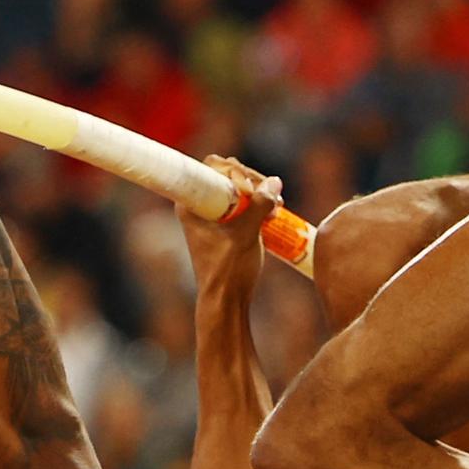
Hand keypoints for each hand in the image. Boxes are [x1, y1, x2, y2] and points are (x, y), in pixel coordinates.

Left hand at [178, 156, 277, 302]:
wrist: (227, 302)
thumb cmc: (229, 270)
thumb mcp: (246, 234)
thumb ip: (259, 205)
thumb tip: (276, 182)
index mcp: (192, 204)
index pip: (213, 166)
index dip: (236, 171)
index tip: (253, 188)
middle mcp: (199, 205)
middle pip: (227, 174)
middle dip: (253, 181)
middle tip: (271, 195)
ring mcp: (213, 216)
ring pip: (238, 189)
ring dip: (259, 193)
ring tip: (276, 207)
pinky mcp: (226, 226)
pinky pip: (243, 204)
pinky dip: (258, 205)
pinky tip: (273, 215)